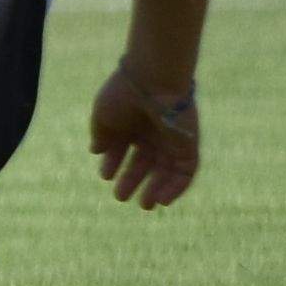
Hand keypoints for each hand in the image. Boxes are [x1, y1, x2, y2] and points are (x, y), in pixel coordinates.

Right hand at [89, 59, 201, 208]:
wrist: (152, 80)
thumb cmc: (124, 94)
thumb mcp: (103, 115)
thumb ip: (101, 134)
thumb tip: (96, 151)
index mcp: (132, 123)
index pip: (123, 149)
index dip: (114, 164)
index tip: (105, 175)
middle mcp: (153, 133)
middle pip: (144, 163)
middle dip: (132, 180)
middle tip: (121, 197)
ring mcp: (172, 140)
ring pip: (165, 171)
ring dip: (155, 188)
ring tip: (144, 205)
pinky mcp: (189, 146)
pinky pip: (185, 171)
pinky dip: (175, 187)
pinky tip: (162, 200)